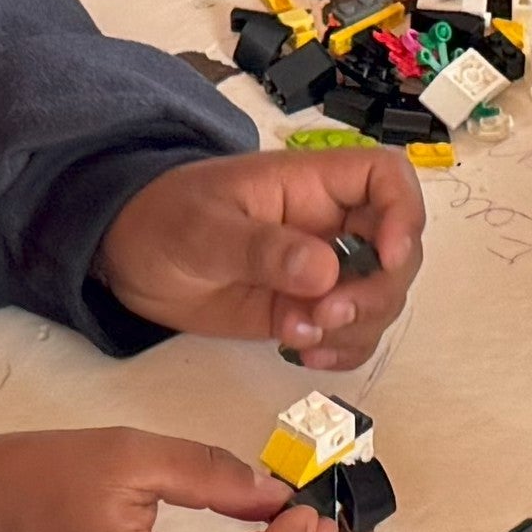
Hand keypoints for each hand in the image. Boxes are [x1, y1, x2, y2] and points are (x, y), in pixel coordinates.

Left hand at [97, 143, 422, 374]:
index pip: (387, 178)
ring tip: (301, 336)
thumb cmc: (162, 218)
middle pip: (398, 250)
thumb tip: (324, 273)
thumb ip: (262, 249)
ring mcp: (319, 272)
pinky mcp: (304, 310)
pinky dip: (340, 350)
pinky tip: (302, 352)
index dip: (404, 213)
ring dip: (358, 326)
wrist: (126, 257)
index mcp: (311, 185)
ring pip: (379, 298)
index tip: (388, 256)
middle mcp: (327, 226)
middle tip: (328, 315)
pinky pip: (349, 332)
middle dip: (377, 290)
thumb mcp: (204, 228)